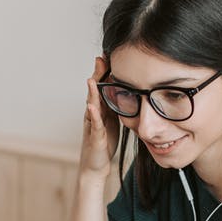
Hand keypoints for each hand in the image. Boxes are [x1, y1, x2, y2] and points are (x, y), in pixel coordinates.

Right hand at [79, 56, 118, 178]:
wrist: (95, 166)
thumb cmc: (104, 143)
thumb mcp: (114, 121)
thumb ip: (118, 106)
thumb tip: (129, 91)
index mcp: (101, 109)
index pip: (103, 87)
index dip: (106, 72)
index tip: (110, 55)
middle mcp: (94, 114)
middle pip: (95, 91)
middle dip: (98, 75)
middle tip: (100, 58)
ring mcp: (92, 125)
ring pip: (91, 105)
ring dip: (91, 92)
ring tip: (92, 78)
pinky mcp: (95, 137)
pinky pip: (94, 125)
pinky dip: (93, 115)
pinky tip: (92, 105)